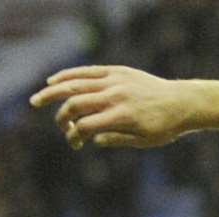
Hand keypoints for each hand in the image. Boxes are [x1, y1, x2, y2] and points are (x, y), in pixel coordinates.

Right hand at [29, 66, 196, 149]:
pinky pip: (87, 72)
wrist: (182, 102)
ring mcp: (114, 81)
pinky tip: (53, 81)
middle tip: (59, 127)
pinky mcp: (116, 71)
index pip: (86, 126)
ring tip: (37, 100)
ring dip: (53, 92)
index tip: (76, 144)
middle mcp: (115, 97)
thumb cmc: (165, 127)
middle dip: (62, 117)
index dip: (75, 136)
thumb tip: (92, 139)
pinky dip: (68, 75)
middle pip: (76, 104)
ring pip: (76, 84)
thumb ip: (116, 139)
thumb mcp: (144, 141)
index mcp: (122, 117)